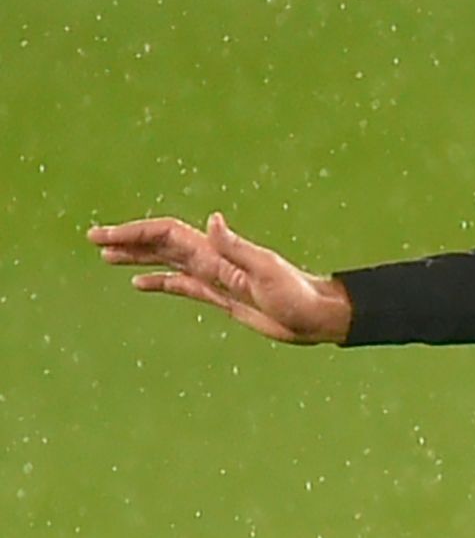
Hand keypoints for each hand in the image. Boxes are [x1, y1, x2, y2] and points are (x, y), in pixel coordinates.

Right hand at [90, 214, 351, 342]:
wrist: (318, 317)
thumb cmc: (298, 295)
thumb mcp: (267, 271)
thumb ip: (237, 248)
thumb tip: (212, 220)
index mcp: (217, 253)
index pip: (166, 234)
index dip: (135, 232)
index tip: (106, 237)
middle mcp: (213, 261)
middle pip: (160, 244)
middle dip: (127, 240)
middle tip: (93, 240)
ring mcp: (216, 278)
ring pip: (167, 263)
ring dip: (137, 257)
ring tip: (106, 258)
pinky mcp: (222, 297)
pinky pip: (183, 286)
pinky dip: (160, 282)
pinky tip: (139, 284)